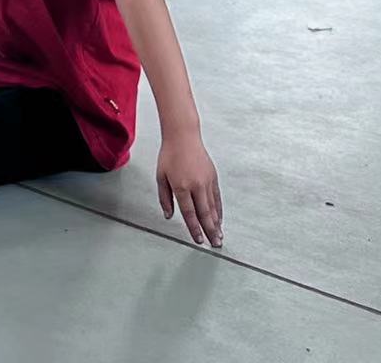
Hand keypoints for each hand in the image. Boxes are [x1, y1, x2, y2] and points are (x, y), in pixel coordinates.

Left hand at [157, 132, 223, 246]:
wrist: (183, 136)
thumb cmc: (169, 155)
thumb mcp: (160, 177)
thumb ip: (164, 198)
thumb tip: (169, 216)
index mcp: (181, 186)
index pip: (189, 213)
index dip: (194, 229)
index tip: (198, 240)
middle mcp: (196, 185)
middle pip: (205, 213)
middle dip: (210, 231)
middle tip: (215, 244)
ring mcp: (206, 181)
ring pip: (213, 207)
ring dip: (216, 223)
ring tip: (219, 236)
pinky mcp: (213, 177)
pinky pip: (217, 198)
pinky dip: (219, 210)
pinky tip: (220, 219)